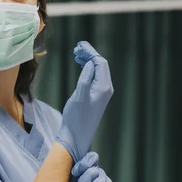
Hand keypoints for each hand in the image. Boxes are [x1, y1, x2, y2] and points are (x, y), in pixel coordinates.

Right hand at [56, 42, 113, 161]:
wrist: (76, 136)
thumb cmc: (76, 118)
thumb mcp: (79, 96)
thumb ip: (85, 78)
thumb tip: (90, 63)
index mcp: (104, 87)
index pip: (101, 63)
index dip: (90, 52)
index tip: (79, 46)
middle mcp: (106, 89)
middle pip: (101, 65)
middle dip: (89, 54)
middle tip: (76, 48)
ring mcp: (102, 93)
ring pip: (98, 70)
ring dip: (88, 61)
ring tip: (76, 55)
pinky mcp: (96, 96)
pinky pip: (95, 77)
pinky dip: (87, 69)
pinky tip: (80, 66)